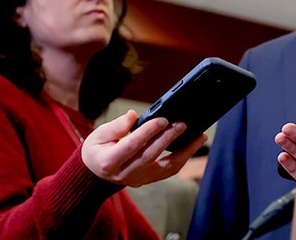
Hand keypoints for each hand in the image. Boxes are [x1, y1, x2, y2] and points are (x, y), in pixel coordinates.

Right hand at [81, 110, 206, 186]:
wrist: (95, 172)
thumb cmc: (98, 149)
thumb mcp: (99, 135)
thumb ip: (116, 126)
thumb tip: (133, 115)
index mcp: (110, 161)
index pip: (132, 145)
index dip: (148, 131)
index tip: (162, 119)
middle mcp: (125, 173)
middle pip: (150, 156)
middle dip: (168, 139)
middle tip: (182, 124)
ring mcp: (138, 179)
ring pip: (166, 168)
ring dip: (185, 152)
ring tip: (199, 137)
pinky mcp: (148, 180)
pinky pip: (169, 171)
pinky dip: (183, 159)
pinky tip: (193, 146)